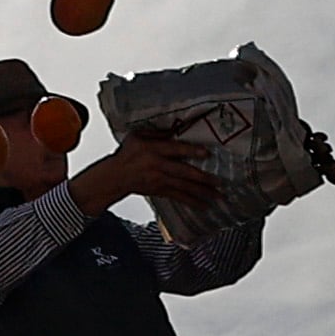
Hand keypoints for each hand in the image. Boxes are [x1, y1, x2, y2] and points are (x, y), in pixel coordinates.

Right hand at [70, 128, 220, 215]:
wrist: (115, 176)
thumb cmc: (127, 154)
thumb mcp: (136, 137)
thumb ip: (156, 132)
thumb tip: (175, 129)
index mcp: (152, 150)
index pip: (174, 149)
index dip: (191, 151)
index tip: (207, 154)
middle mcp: (157, 166)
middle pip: (183, 172)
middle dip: (202, 178)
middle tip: (219, 181)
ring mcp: (159, 180)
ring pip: (184, 187)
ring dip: (202, 192)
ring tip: (218, 196)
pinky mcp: (160, 191)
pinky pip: (178, 197)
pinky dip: (192, 202)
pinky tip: (204, 205)